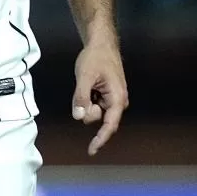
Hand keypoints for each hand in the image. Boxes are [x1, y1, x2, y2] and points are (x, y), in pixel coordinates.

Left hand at [72, 34, 127, 156]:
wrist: (101, 44)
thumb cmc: (95, 58)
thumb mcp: (84, 76)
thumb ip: (81, 97)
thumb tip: (78, 117)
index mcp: (117, 99)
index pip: (109, 125)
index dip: (100, 139)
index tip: (91, 151)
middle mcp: (118, 103)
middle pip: (97, 118)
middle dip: (87, 108)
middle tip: (85, 87)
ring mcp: (112, 100)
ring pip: (94, 111)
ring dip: (87, 101)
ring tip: (88, 82)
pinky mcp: (106, 96)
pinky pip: (93, 104)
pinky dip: (87, 97)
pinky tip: (89, 83)